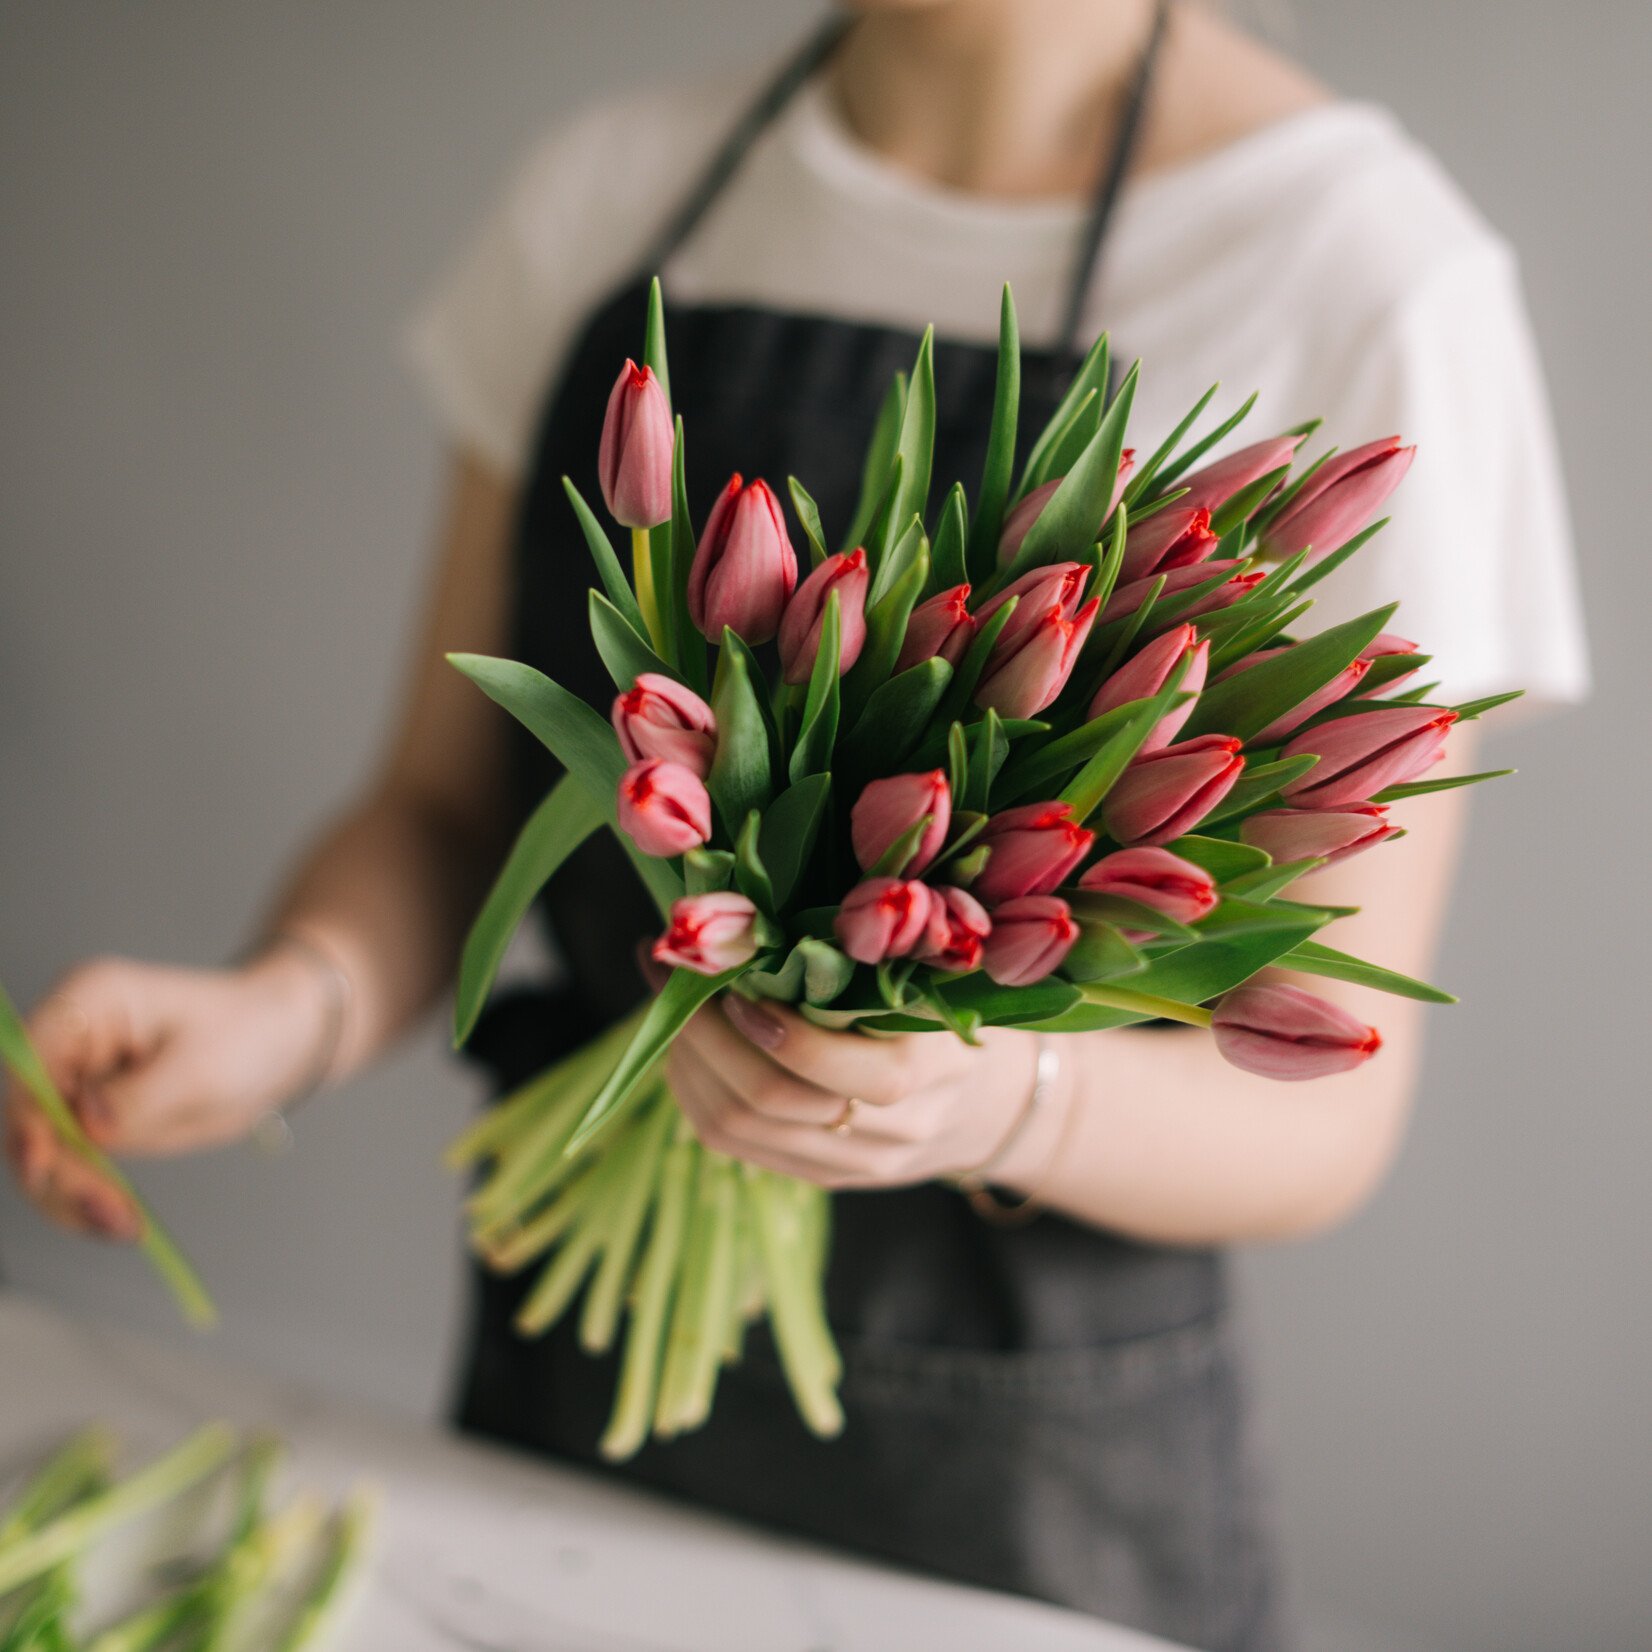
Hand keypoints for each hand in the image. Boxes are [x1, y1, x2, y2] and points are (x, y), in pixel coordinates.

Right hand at [3, 948, 336, 1240]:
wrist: (280, 1042)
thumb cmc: (248, 1031)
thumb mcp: (201, 1067)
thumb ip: (138, 1098)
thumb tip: (87, 1126)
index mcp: (88, 1000)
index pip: (29, 1063)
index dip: (28, 1118)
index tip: (44, 1165)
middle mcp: (70, 1039)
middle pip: (28, 1116)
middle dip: (59, 1172)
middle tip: (112, 1213)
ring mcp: (77, 1081)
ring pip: (41, 1151)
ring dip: (71, 1195)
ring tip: (124, 1225)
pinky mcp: (90, 1117)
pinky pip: (70, 1165)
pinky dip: (88, 1195)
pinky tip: (121, 1220)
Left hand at [665, 989, 1056, 1190]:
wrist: (992, 1106)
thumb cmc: (957, 1014)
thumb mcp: (939, 977)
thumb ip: (873, 954)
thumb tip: (758, 910)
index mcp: (936, 1067)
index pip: (848, 1072)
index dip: (780, 1031)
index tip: (740, 983)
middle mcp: (896, 1127)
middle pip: (773, 1100)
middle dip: (708, 1037)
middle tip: (683, 983)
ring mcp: (855, 1162)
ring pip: (739, 1128)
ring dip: (690, 1063)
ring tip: (676, 1010)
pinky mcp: (821, 1177)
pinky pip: (734, 1145)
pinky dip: (695, 1092)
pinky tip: (689, 1052)